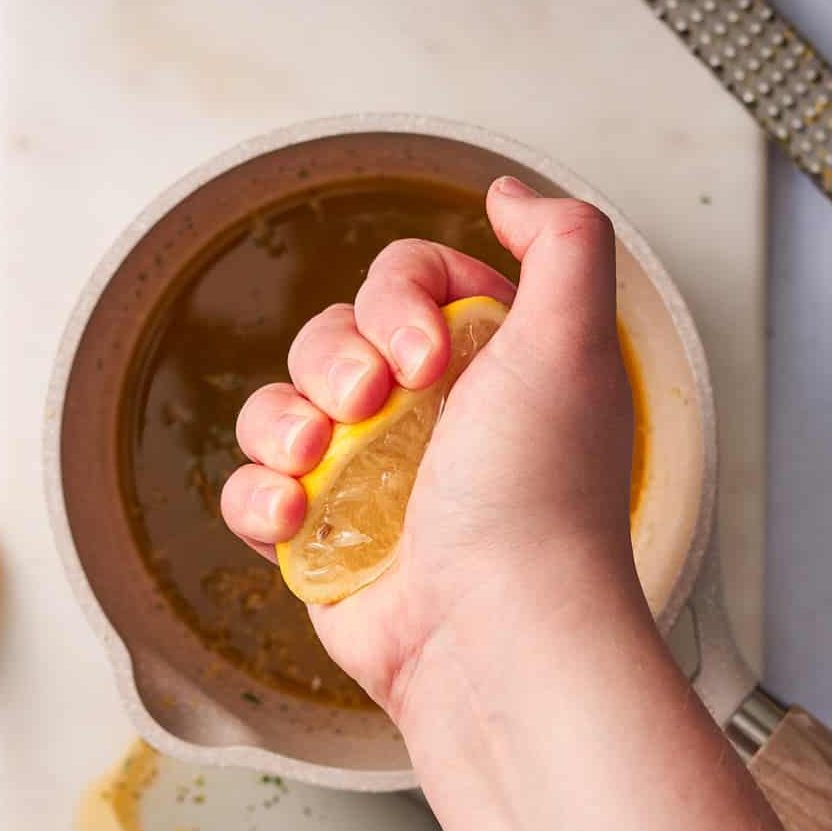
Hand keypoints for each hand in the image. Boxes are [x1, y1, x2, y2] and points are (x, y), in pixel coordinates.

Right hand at [221, 177, 650, 730]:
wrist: (495, 635)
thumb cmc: (537, 497)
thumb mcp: (575, 340)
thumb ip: (561, 243)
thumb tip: (506, 195)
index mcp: (488, 366)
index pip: (406, 282)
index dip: (398, 302)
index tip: (427, 355)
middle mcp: (431, 418)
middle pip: (333, 335)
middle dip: (334, 360)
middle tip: (372, 404)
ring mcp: (372, 480)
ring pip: (281, 407)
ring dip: (284, 425)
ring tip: (317, 464)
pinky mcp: (324, 539)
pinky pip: (255, 488)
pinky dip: (259, 497)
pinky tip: (294, 516)